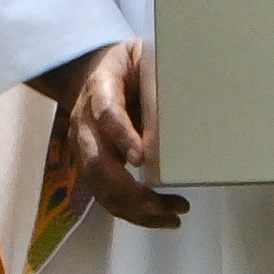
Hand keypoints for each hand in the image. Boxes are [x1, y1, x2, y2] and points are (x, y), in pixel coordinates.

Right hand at [33, 40, 184, 230]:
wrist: (87, 72)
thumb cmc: (126, 65)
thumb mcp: (142, 56)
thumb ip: (156, 76)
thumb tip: (190, 96)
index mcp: (99, 89)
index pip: (107, 115)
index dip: (121, 137)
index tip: (141, 159)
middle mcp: (85, 124)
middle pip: (99, 166)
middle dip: (133, 193)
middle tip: (171, 205)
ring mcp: (83, 149)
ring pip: (101, 189)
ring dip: (136, 210)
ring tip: (172, 217)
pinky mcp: (89, 166)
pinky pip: (106, 196)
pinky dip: (133, 213)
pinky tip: (160, 217)